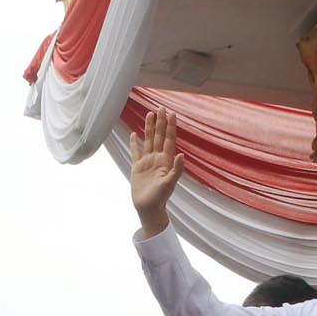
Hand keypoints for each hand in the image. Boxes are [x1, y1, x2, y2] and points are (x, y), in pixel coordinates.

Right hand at [129, 107, 181, 236]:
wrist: (148, 208)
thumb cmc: (160, 198)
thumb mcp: (170, 184)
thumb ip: (177, 170)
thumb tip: (182, 155)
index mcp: (166, 161)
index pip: (169, 139)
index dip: (170, 127)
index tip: (171, 114)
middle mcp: (158, 158)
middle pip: (159, 136)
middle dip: (160, 122)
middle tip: (160, 107)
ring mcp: (147, 162)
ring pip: (148, 140)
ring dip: (149, 128)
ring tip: (149, 114)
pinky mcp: (138, 167)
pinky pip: (136, 152)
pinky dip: (135, 143)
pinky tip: (134, 133)